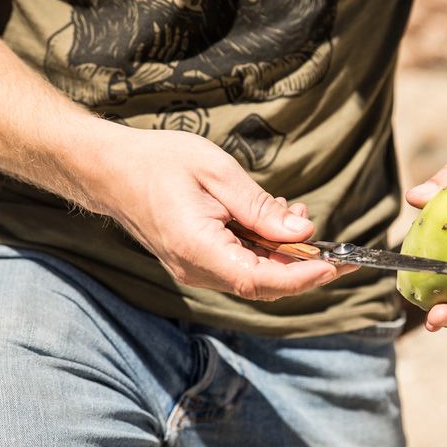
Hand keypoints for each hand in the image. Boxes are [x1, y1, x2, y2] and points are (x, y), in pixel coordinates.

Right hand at [82, 127, 355, 300]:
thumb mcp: (216, 172)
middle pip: (263, 284)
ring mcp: (194, 270)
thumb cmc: (159, 162)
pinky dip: (265, 248)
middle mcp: (196, 270)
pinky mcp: (196, 262)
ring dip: (284, 253)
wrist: (110, 169)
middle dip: (304, 266)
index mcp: (199, 249)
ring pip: (254, 276)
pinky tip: (272, 217)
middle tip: (337, 244)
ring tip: (296, 211)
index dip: (302, 277)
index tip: (334, 265)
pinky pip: (240, 265)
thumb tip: (302, 232)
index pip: (260, 280)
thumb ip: (259, 207)